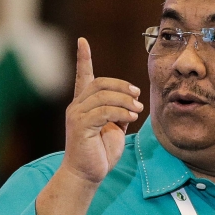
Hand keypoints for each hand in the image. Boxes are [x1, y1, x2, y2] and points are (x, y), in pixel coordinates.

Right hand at [36, 38, 142, 214]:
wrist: (87, 174)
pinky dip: (121, 112)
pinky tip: (131, 118)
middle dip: (122, 87)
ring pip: (103, 96)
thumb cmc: (100, 153)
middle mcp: (77, 106)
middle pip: (101, 83)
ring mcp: (76, 115)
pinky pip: (103, 111)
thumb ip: (119, 112)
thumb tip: (132, 101)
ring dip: (125, 101)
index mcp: (84, 104)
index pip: (82, 75)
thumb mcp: (114, 128)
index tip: (82, 41)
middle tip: (138, 97)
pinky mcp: (80, 126)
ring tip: (136, 111)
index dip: (83, 58)